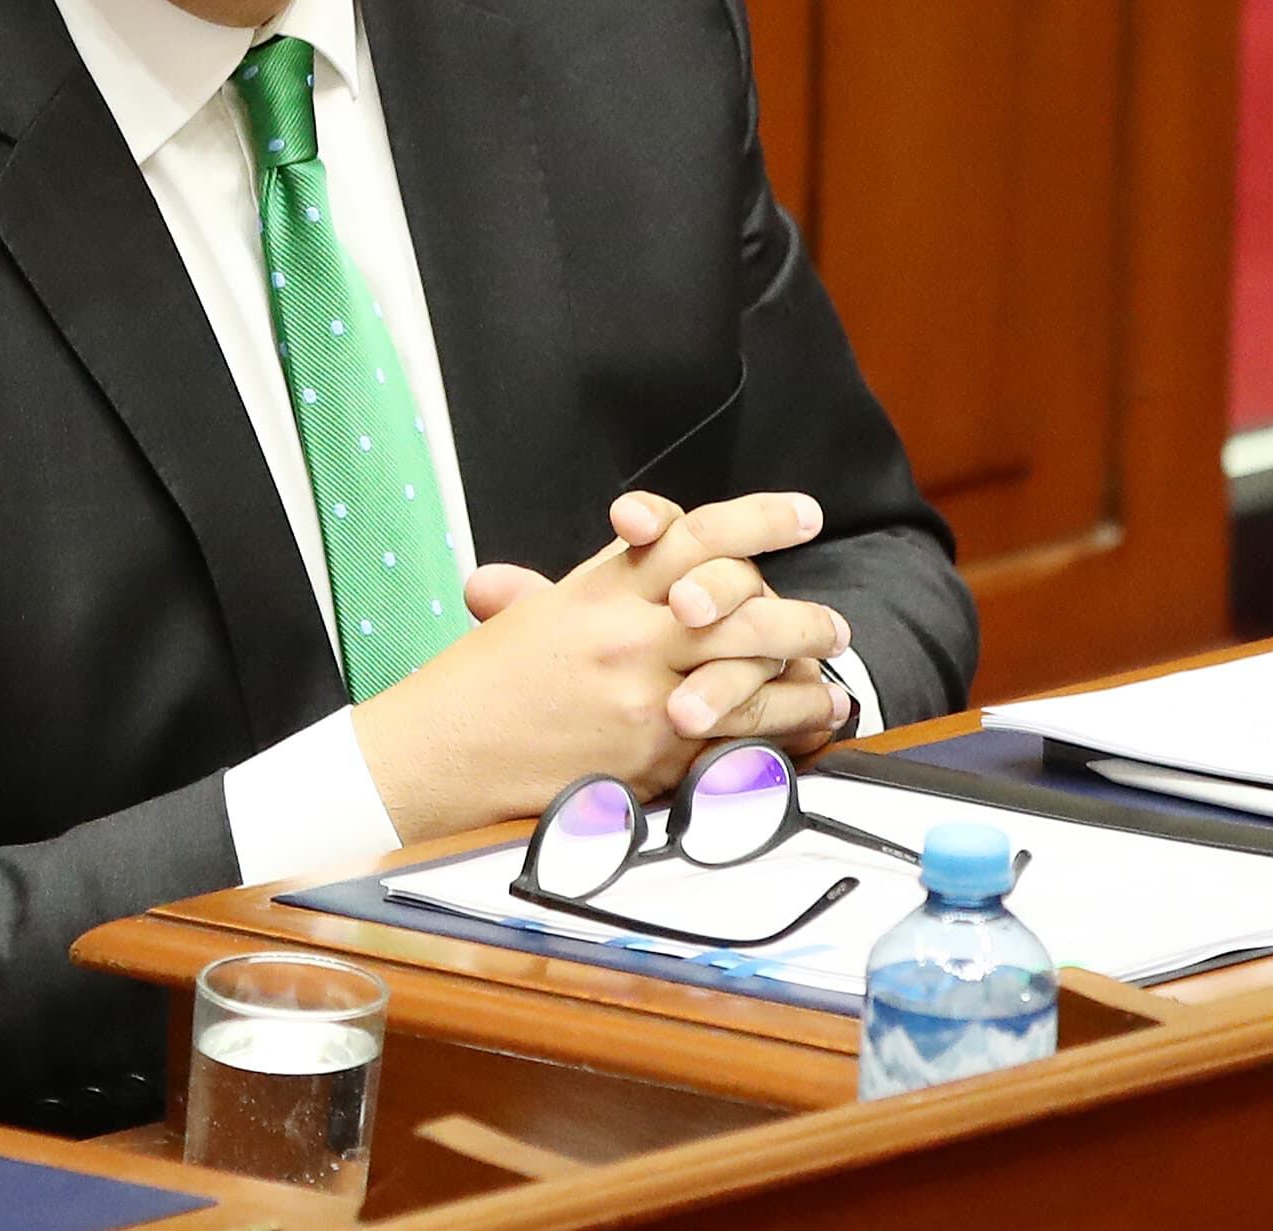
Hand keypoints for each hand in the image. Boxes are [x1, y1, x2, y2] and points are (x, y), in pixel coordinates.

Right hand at [350, 490, 853, 840]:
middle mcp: (629, 634)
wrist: (438, 754)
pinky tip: (805, 729)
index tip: (804, 515)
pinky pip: (737, 740)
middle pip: (744, 605)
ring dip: (804, 675)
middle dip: (802, 614)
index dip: (759, 518)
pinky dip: (782, 734)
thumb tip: (638, 549)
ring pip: (754, 672)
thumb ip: (594, 585)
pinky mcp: (650, 757)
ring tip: (832, 680)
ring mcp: (644, 697)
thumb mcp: (533, 615)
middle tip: (834, 623)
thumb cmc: (477, 687)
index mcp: (602, 588)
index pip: (697, 532)